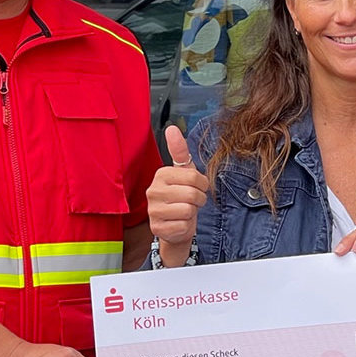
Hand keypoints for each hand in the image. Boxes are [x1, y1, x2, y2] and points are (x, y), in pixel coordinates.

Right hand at [146, 125, 208, 247]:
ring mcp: (153, 210)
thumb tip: (172, 128)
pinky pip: (183, 225)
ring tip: (185, 211)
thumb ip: (180, 151)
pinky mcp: (157, 228)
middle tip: (192, 201)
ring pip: (188, 210)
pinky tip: (179, 223)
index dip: (202, 184)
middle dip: (199, 199)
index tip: (197, 187)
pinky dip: (186, 226)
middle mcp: (153, 191)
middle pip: (192, 194)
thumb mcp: (183, 173)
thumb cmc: (181, 197)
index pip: (194, 176)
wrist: (174, 226)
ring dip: (192, 212)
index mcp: (161, 174)